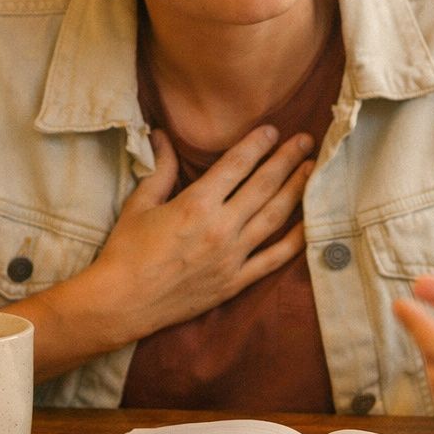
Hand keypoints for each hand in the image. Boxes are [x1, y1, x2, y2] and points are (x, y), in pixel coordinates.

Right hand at [85, 125, 313, 342]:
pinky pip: (274, 259)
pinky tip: (309, 223)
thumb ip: (160, 168)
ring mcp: (232, 257)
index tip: (273, 130)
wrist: (122, 303)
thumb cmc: (125, 251)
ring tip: (311, 170)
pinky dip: (295, 240)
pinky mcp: (236, 281)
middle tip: (304, 141)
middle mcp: (220, 228)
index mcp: (195, 204)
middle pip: (263, 186)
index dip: (257, 144)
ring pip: (274, 217)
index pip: (236, 165)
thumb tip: (162, 134)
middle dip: (286, 160)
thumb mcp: (140, 204)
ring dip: (296, 190)